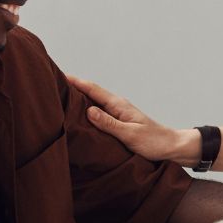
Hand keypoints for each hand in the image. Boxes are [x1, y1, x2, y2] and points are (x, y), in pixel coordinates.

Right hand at [68, 76, 194, 164]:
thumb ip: (109, 123)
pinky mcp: (119, 121)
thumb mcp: (129, 134)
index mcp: (119, 105)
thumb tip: (88, 110)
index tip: (58, 75)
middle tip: (52, 83)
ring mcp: (118, 113)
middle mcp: (117, 106)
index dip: (75, 82)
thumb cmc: (153, 142)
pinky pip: (99, 112)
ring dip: (78, 97)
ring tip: (60, 96)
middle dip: (73, 87)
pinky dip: (86, 109)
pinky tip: (78, 114)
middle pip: (91, 92)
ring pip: (94, 102)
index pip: (93, 89)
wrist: (171, 147)